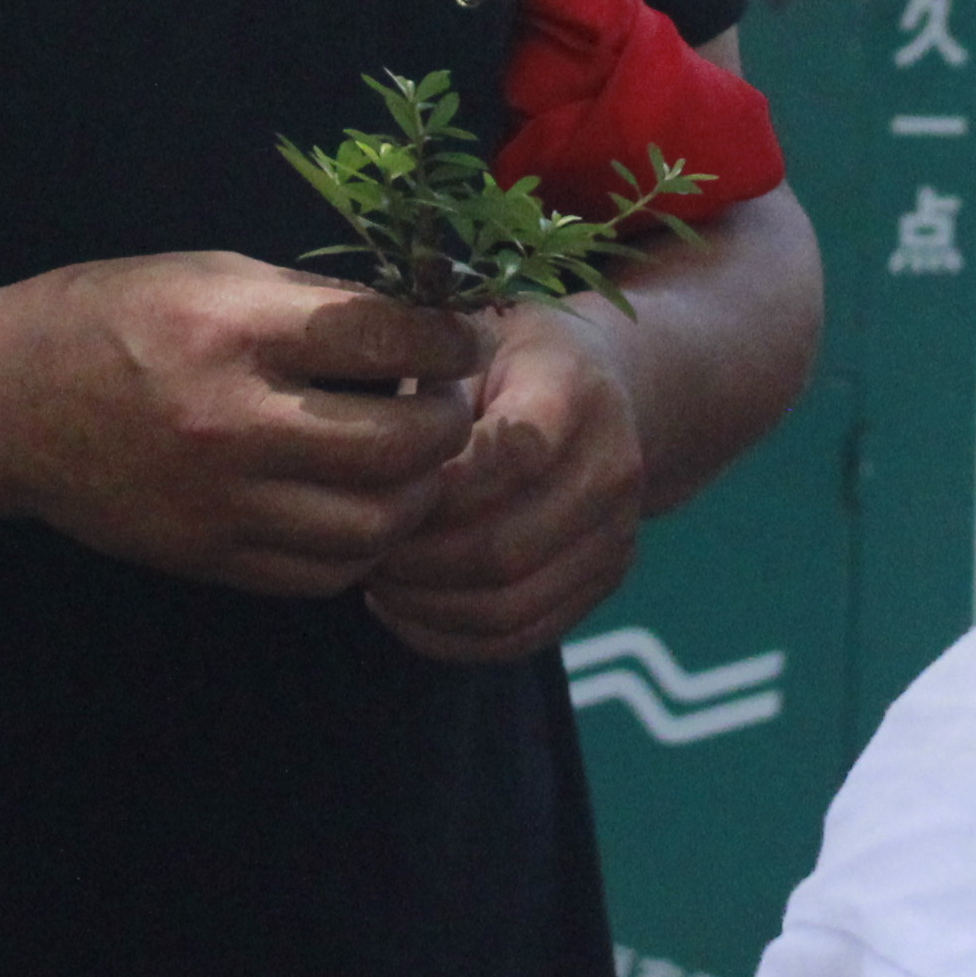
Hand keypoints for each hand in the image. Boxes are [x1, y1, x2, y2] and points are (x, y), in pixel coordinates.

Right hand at [0, 253, 486, 598]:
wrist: (11, 402)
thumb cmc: (115, 316)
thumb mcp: (215, 274)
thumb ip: (314, 303)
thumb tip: (415, 321)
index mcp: (237, 330)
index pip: (386, 337)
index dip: (450, 339)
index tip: (466, 339)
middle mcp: (234, 422)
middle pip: (398, 445)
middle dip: (450, 425)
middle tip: (452, 404)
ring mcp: (222, 502)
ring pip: (372, 526)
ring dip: (416, 496)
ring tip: (415, 464)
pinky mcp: (209, 557)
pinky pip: (321, 572)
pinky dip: (362, 546)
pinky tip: (362, 508)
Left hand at [362, 312, 648, 664]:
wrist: (599, 384)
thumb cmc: (506, 356)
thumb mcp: (466, 338)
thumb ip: (427, 387)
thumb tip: (369, 454)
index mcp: (575, 390)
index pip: (510, 458)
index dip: (433, 488)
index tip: (373, 486)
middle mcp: (612, 467)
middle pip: (504, 547)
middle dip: (415, 560)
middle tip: (359, 549)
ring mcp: (616, 534)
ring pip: (509, 606)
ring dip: (426, 607)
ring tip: (376, 580)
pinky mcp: (603, 581)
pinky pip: (521, 637)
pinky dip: (451, 638)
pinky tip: (404, 609)